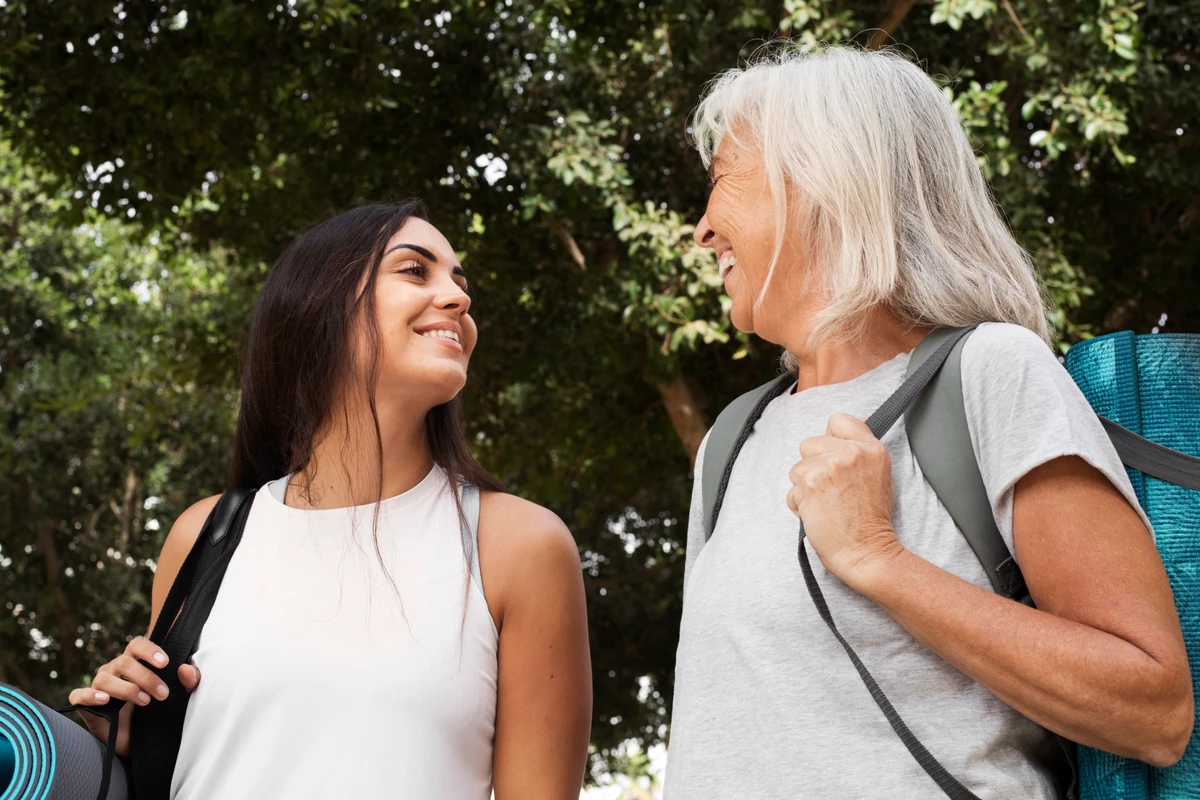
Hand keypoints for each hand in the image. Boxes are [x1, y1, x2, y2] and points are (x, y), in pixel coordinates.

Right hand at [68, 636, 200, 757]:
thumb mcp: (179, 698)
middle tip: (162, 694)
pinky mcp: (86, 706)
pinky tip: (105, 700)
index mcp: (135, 662)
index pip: (137, 645)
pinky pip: (79, 695)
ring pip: (104, 678)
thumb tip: (186, 670)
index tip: (165, 663)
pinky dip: (89, 695)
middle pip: (124, 662)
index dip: (149, 650)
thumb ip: (188, 682)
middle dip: (146, 677)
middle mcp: (114, 670)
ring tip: (144, 701)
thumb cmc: (158, 713)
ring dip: (126, 688)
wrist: (141, 743)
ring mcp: (99, 687)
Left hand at [787, 412, 903, 589]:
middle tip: (833, 491)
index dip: (830, 438)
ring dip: (805, 488)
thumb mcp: (878, 476)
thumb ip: (858, 452)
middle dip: (813, 466)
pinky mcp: (810, 485)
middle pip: (809, 443)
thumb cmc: (870, 521)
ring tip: (827, 505)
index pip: (838, 420)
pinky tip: (818, 515)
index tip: (834, 457)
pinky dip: (799, 504)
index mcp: (872, 448)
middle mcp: (851, 453)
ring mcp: (829, 467)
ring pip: (797, 468)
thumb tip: (834, 434)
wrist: (867, 552)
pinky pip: (791, 491)